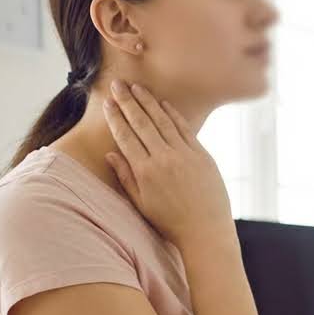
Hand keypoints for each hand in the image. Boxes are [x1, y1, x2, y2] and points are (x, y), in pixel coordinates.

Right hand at [102, 80, 232, 247]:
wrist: (206, 230)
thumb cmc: (170, 222)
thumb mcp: (141, 203)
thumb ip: (125, 176)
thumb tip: (111, 153)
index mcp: (145, 171)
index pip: (125, 136)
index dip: (115, 117)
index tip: (107, 102)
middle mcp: (164, 159)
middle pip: (141, 123)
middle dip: (128, 101)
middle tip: (117, 83)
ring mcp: (185, 155)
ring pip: (163, 121)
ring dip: (149, 102)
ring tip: (137, 87)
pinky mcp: (202, 156)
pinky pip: (185, 129)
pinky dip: (173, 114)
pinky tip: (163, 104)